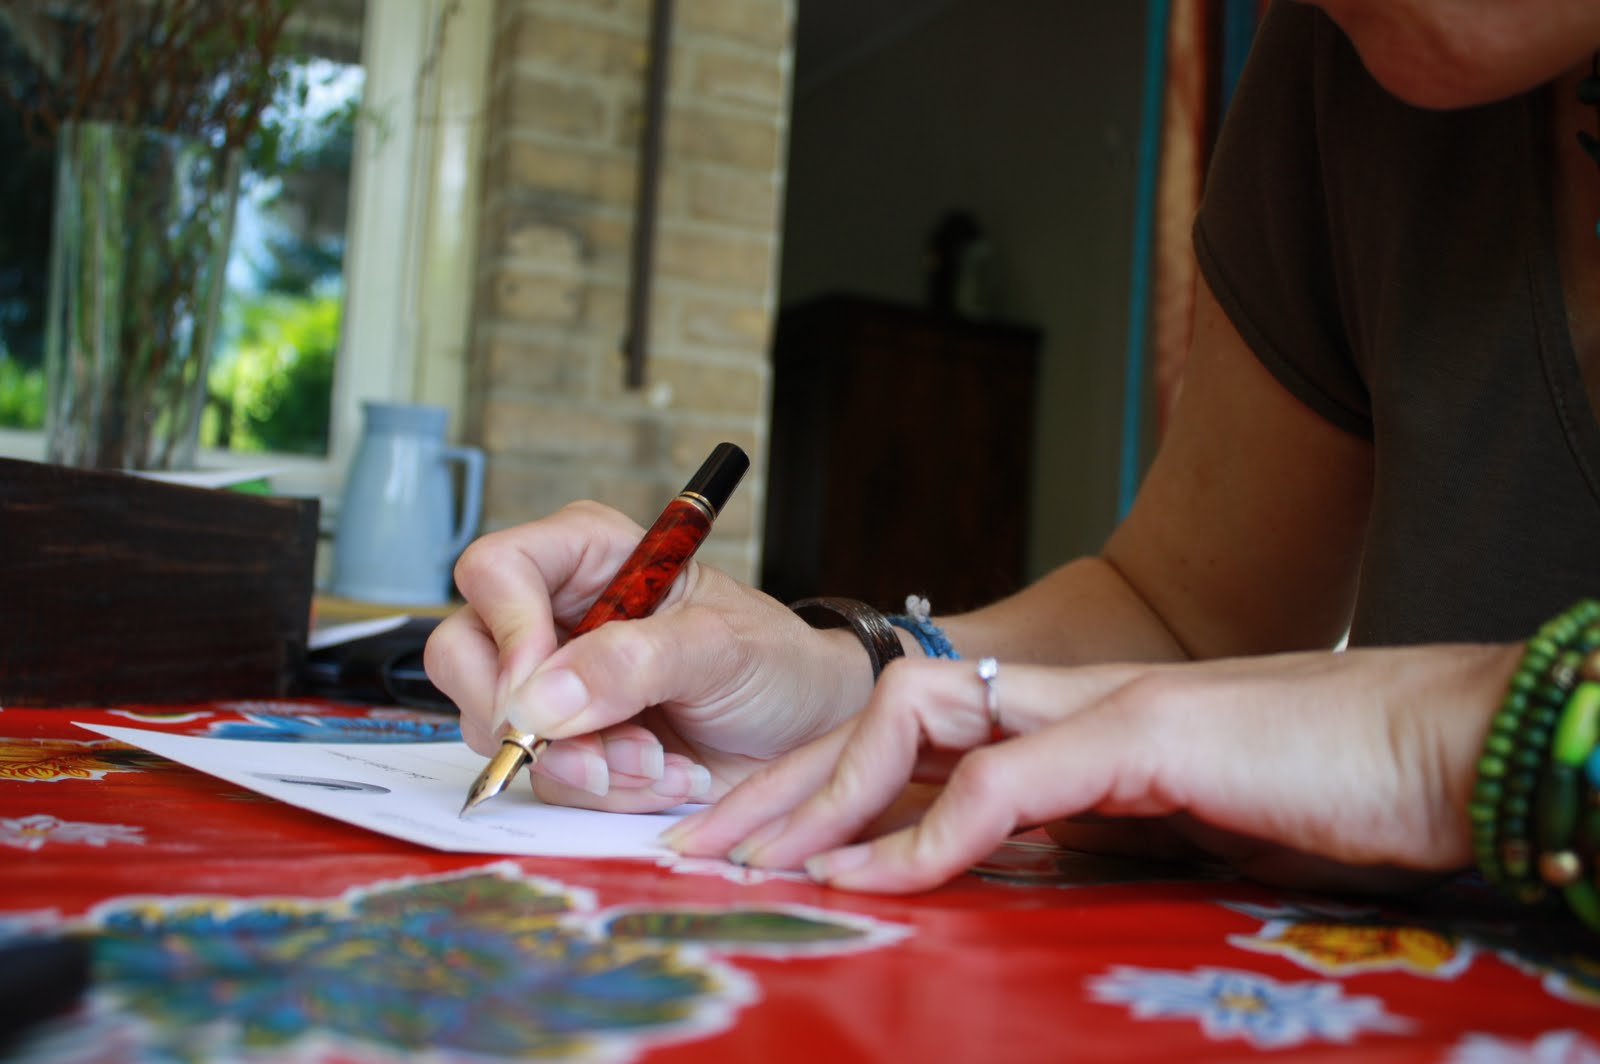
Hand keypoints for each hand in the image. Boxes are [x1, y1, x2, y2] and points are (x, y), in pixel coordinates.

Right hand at [423, 501, 873, 810]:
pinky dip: (602, 793)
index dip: (507, 632)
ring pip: (498, 731)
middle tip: (606, 754)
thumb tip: (539, 700)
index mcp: (587, 556)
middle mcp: (553, 614)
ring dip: (585, 765)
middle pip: (463, 655)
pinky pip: (540, 779)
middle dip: (530, 722)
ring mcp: (551, 684)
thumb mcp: (721, 648)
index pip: (494, 570)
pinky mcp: (564, 744)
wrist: (807, 736)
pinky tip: (663, 777)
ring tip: (664, 762)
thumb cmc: (775, 664)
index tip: (545, 696)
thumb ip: (634, 662)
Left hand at [661, 642, 1520, 892]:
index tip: (751, 850)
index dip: (818, 787)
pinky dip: (937, 834)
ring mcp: (1095, 704)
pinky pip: (1009, 779)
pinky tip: (886, 883)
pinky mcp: (1146, 734)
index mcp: (1053, 717)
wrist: (1431, 747)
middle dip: (781, 783)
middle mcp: (1057, 696)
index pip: (902, 733)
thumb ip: (1073, 833)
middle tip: (699, 852)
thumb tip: (985, 870)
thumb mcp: (1158, 825)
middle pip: (876, 714)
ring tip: (769, 867)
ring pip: (915, 719)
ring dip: (832, 797)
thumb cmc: (1308, 791)